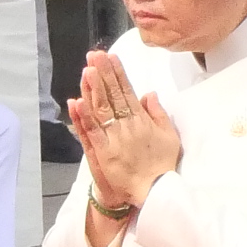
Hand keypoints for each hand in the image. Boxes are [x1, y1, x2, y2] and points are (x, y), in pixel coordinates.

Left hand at [72, 51, 182, 215]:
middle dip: (103, 73)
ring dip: (93, 88)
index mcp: (142, 121)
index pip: (127, 91)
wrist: (155, 192)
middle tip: (94, 55)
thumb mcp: (169, 136)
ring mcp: (115, 138)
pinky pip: (92, 132)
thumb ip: (158, 113)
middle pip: (113, 95)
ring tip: (87, 69)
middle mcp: (128, 126)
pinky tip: (77, 101)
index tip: (110, 57)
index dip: (117, 73)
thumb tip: (149, 93)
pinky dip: (84, 117)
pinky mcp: (104, 152)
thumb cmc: (162, 165)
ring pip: (101, 109)